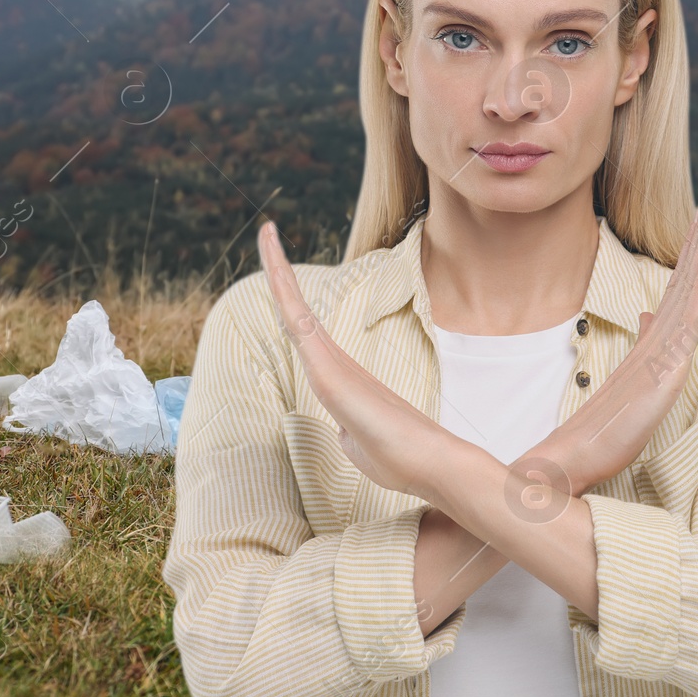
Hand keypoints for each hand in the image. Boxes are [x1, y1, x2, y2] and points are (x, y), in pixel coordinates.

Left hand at [256, 221, 461, 499]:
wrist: (432, 465)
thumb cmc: (402, 461)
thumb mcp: (359, 445)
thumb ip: (347, 429)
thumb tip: (344, 427)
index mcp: (335, 377)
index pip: (303, 331)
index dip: (289, 298)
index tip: (278, 267)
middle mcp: (333, 363)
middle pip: (297, 310)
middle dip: (280, 272)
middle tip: (268, 231)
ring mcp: (331, 364)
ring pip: (295, 310)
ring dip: (278, 272)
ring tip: (266, 233)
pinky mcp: (330, 373)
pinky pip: (300, 325)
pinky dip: (285, 293)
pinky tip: (275, 268)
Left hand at [527, 185, 697, 494]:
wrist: (578, 461)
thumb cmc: (599, 428)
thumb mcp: (625, 373)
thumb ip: (644, 341)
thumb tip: (650, 311)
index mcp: (660, 340)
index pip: (681, 283)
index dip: (692, 247)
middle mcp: (669, 345)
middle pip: (692, 278)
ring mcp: (671, 357)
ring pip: (694, 291)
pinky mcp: (668, 373)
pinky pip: (688, 320)